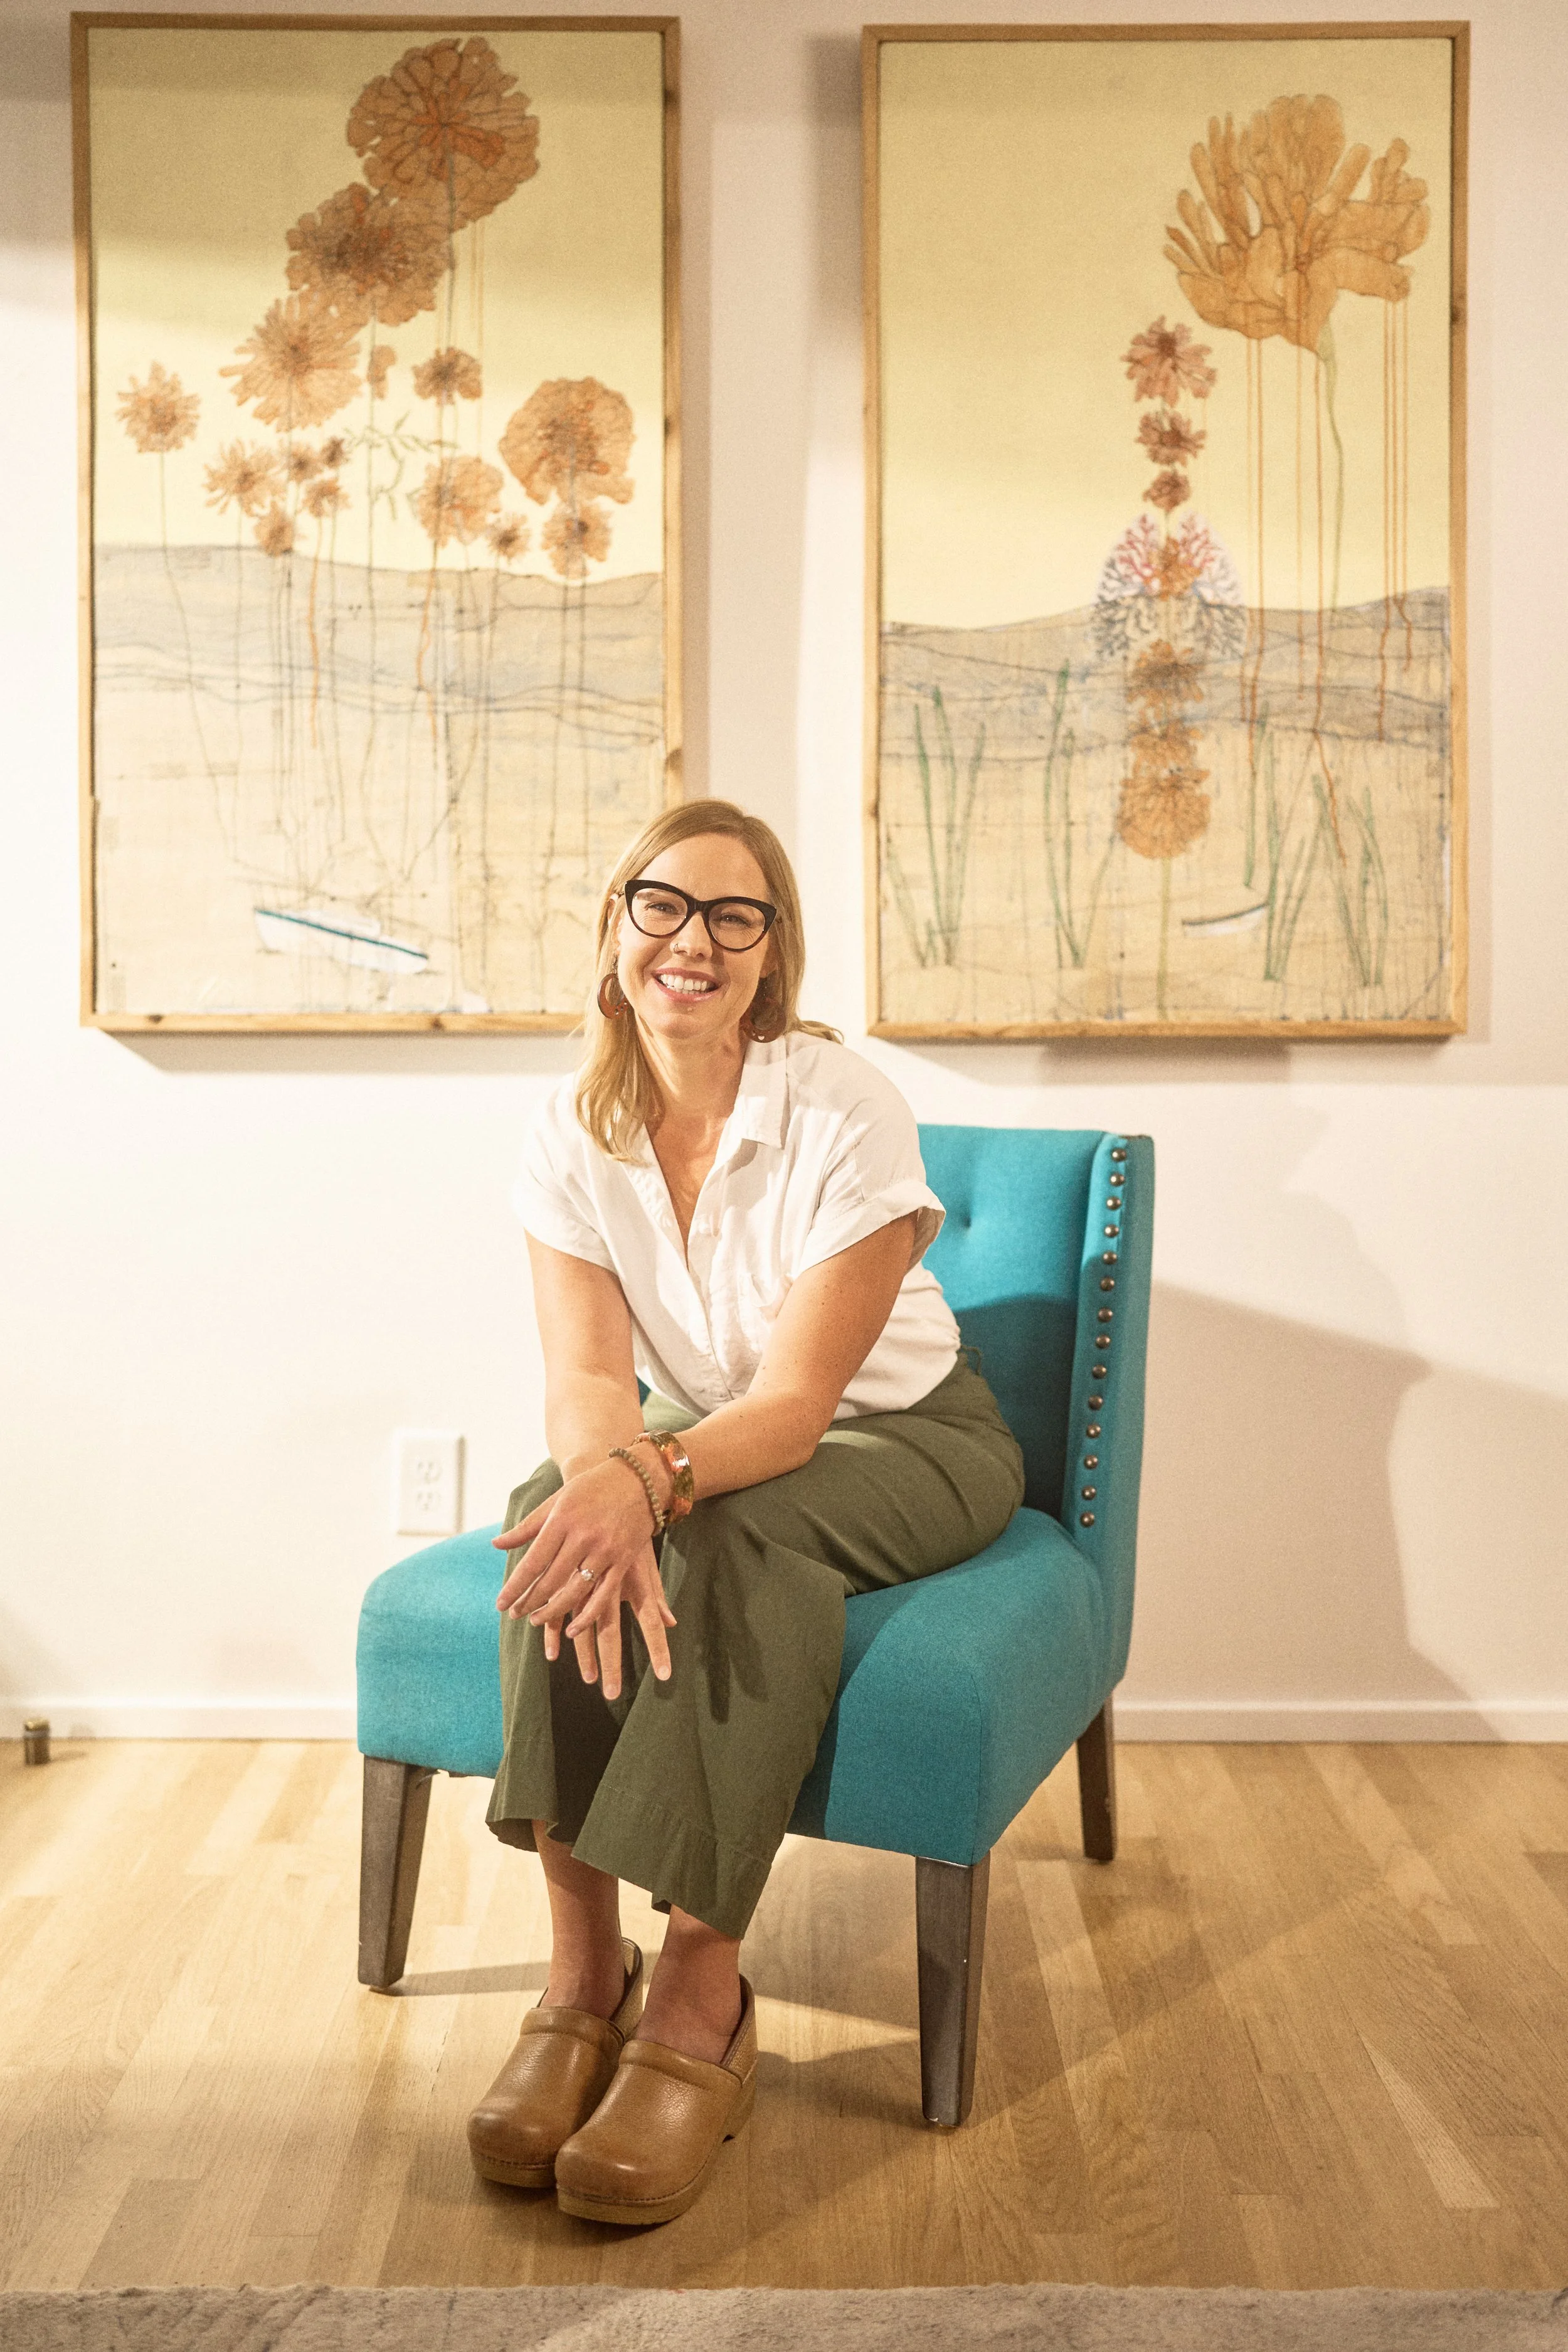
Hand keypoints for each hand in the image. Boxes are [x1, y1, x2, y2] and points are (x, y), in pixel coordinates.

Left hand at [493, 1457, 675, 1699]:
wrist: (640, 1478)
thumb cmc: (592, 1487)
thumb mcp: (557, 1500)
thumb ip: (528, 1525)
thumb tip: (496, 1544)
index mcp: (562, 1519)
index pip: (533, 1562)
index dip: (515, 1587)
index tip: (501, 1605)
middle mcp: (583, 1536)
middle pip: (551, 1580)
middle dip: (529, 1602)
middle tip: (515, 1614)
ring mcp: (605, 1550)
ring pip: (575, 1592)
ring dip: (553, 1612)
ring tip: (536, 1620)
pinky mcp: (623, 1560)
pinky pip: (603, 1595)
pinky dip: (587, 1616)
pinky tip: (572, 1629)